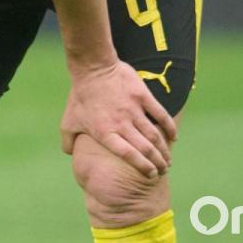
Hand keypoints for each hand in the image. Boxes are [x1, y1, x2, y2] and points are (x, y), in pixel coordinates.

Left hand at [60, 60, 176, 178]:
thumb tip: (69, 154)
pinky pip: (161, 115)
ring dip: (164, 149)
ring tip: (168, 159)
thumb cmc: (80, 96)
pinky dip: (170, 127)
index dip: (142, 167)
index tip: (151, 174)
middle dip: (157, 162)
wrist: (92, 68)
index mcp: (104, 133)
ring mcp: (132, 109)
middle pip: (145, 148)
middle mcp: (121, 123)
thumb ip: (68, 141)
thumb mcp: (68, 121)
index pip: (128, 155)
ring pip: (154, 135)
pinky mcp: (142, 96)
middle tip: (163, 169)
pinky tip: (174, 137)